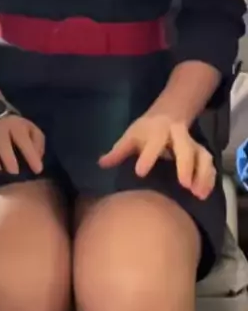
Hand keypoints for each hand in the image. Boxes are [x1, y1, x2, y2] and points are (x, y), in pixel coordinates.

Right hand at [0, 115, 44, 175]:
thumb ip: (37, 144)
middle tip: (15, 174)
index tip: (38, 170)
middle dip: (8, 159)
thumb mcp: (34, 131)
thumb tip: (36, 160)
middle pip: (2, 144)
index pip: (23, 140)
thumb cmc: (20, 130)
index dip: (31, 155)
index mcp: (15, 126)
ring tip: (0, 179)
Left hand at [98, 114, 215, 200]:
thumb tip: (101, 164)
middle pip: (184, 147)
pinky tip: (204, 194)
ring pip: (201, 156)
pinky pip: (209, 164)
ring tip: (198, 194)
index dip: (148, 157)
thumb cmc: (145, 132)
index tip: (140, 173)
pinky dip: (209, 179)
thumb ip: (118, 151)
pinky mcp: (201, 152)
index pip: (154, 142)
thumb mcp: (130, 136)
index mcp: (157, 130)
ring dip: (201, 174)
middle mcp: (177, 135)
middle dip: (185, 165)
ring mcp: (192, 143)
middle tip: (183, 185)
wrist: (168, 115)